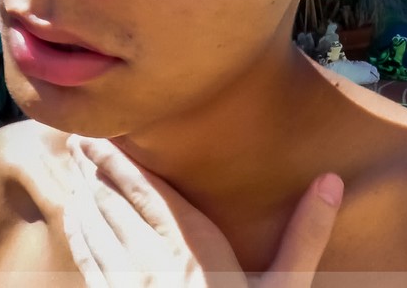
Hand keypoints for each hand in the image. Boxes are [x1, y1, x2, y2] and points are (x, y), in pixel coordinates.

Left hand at [64, 135, 343, 287]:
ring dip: (84, 195)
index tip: (99, 133)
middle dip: (95, 169)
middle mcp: (151, 261)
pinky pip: (92, 264)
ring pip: (97, 230)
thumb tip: (331, 181)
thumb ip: (305, 237)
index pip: (147, 190)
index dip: (119, 159)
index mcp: (192, 247)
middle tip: (78, 140)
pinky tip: (75, 223)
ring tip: (75, 169)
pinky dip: (81, 236)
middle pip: (114, 203)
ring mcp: (127, 287)